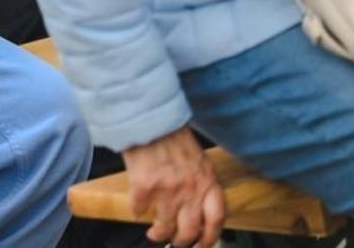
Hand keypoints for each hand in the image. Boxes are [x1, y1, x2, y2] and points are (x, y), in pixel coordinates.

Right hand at [122, 126, 224, 247]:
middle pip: (189, 230)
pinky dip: (137, 213)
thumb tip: (198, 207)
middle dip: (182, 242)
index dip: (210, 238)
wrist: (149, 117)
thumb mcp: (199, 159)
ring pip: (164, 226)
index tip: (202, 244)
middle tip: (176, 242)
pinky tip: (138, 210)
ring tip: (154, 233)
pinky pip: (139, 210)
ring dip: (158, 234)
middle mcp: (190, 189)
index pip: (215, 220)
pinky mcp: (144, 186)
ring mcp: (166, 189)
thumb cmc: (172, 135)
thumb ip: (201, 183)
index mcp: (207, 181)